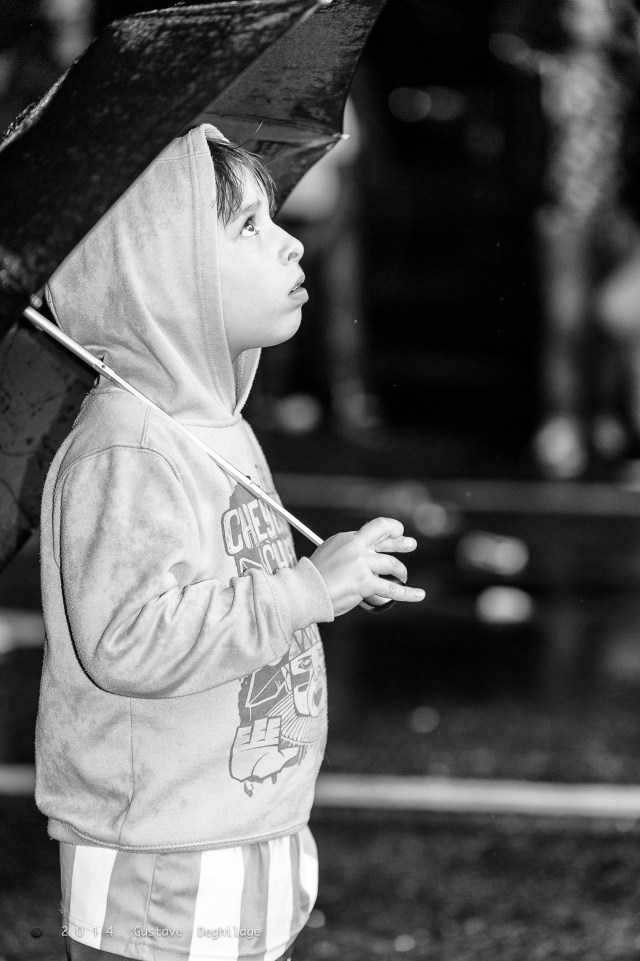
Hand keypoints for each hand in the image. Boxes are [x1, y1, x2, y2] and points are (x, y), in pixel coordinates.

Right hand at [309, 516, 424, 616]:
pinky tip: (419, 594)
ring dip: (401, 572)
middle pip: (387, 541)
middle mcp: (357, 548)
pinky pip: (392, 589)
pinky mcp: (365, 583)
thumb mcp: (330, 552)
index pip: (375, 528)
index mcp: (348, 539)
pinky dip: (408, 593)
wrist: (305, 590)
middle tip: (411, 544)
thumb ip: (348, 551)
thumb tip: (362, 554)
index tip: (397, 532)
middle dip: (402, 542)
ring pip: (392, 565)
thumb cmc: (314, 576)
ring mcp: (363, 566)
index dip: (390, 529)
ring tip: (403, 577)